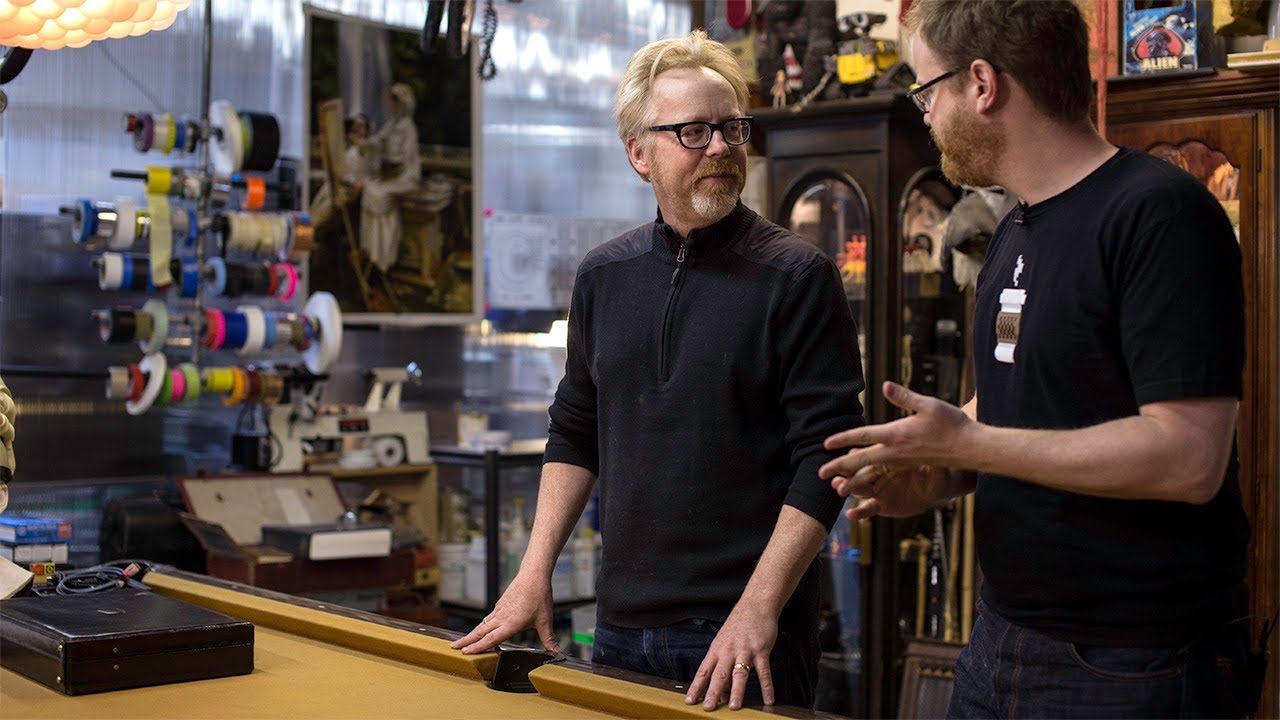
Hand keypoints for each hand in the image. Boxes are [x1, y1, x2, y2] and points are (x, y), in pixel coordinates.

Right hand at [449, 572, 559, 653]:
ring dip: (472, 634)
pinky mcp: (501, 605)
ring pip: (482, 624)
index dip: (478, 647)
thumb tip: (557, 652)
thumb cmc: (539, 597)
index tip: (465, 652)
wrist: (533, 575)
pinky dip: (482, 625)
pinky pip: (489, 618)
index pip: (491, 639)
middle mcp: (502, 617)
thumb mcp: (545, 621)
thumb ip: (549, 639)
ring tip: (463, 641)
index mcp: (511, 624)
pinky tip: (483, 628)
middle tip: (453, 648)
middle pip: (480, 632)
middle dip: (466, 641)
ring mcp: (500, 610)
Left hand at [685, 606, 776, 710]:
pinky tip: (768, 699)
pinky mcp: (761, 650)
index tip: (690, 700)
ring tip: (733, 706)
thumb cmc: (738, 624)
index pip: (703, 671)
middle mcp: (728, 651)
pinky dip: (767, 687)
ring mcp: (745, 651)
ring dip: (736, 691)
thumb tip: (719, 688)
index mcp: (717, 649)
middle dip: (712, 693)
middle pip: (719, 675)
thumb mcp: (724, 641)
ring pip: (739, 674)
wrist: (755, 605)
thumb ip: (721, 664)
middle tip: (708, 707)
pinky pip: (764, 672)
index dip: (696, 686)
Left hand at [820, 381, 972, 477]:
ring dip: (852, 474)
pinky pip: (884, 471)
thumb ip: (904, 396)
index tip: (825, 443)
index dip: (843, 439)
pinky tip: (862, 474)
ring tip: (836, 481)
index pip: (863, 436)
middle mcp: (896, 451)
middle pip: (861, 459)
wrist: (970, 448)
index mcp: (897, 434)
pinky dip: (870, 474)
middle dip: (839, 466)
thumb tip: (884, 385)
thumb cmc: (951, 424)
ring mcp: (902, 461)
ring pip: (871, 468)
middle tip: (819, 473)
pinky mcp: (909, 465)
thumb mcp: (928, 405)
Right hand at [828, 461, 944, 519]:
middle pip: (858, 473)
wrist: (938, 487)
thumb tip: (933, 453)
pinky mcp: (882, 505)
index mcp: (888, 459)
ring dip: (847, 488)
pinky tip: (850, 514)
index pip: (868, 456)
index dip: (857, 456)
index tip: (847, 456)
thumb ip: (932, 460)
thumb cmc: (937, 470)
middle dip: (845, 475)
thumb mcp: (936, 464)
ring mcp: (879, 490)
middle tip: (836, 479)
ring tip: (839, 490)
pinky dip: (859, 512)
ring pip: (858, 489)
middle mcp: (879, 473)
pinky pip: (868, 509)